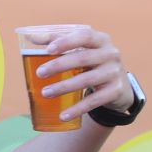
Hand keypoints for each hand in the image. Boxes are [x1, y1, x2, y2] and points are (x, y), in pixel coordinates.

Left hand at [19, 24, 133, 121]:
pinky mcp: (115, 91)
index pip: (84, 36)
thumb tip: (30, 37)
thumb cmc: (92, 62)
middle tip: (39, 73)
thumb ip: (57, 41)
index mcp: (100, 39)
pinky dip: (78, 109)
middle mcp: (111, 54)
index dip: (66, 41)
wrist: (120, 85)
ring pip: (87, 80)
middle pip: (83, 58)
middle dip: (59, 65)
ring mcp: (115, 72)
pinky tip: (63, 115)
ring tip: (45, 93)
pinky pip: (94, 101)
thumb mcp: (80, 49)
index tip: (48, 50)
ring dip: (64, 87)